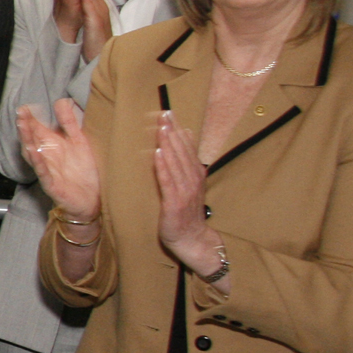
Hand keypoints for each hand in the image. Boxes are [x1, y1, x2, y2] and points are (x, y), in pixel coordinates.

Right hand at [17, 99, 100, 219]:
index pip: (37, 129)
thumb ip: (69, 122)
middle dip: (26, 127)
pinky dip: (38, 161)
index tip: (25, 107)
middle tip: (21, 113)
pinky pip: (43, 172)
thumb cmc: (84, 172)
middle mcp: (47, 157)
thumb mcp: (79, 142)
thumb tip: (61, 101)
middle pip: (32, 140)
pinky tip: (33, 150)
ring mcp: (48, 171)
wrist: (92, 200)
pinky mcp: (52, 185)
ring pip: (33, 154)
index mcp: (52, 146)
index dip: (31, 119)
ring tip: (23, 127)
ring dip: (28, 141)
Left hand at [152, 111, 217, 269]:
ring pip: (175, 163)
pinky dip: (163, 167)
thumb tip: (184, 138)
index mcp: (195, 175)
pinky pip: (168, 182)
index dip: (178, 130)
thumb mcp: (190, 186)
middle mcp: (192, 180)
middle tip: (164, 113)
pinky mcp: (174, 203)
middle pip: (182, 152)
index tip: (170, 113)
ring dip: (168, 144)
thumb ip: (186, 164)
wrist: (192, 239)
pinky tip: (157, 153)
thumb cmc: (187, 213)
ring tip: (161, 127)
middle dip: (173, 132)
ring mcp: (184, 191)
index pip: (187, 148)